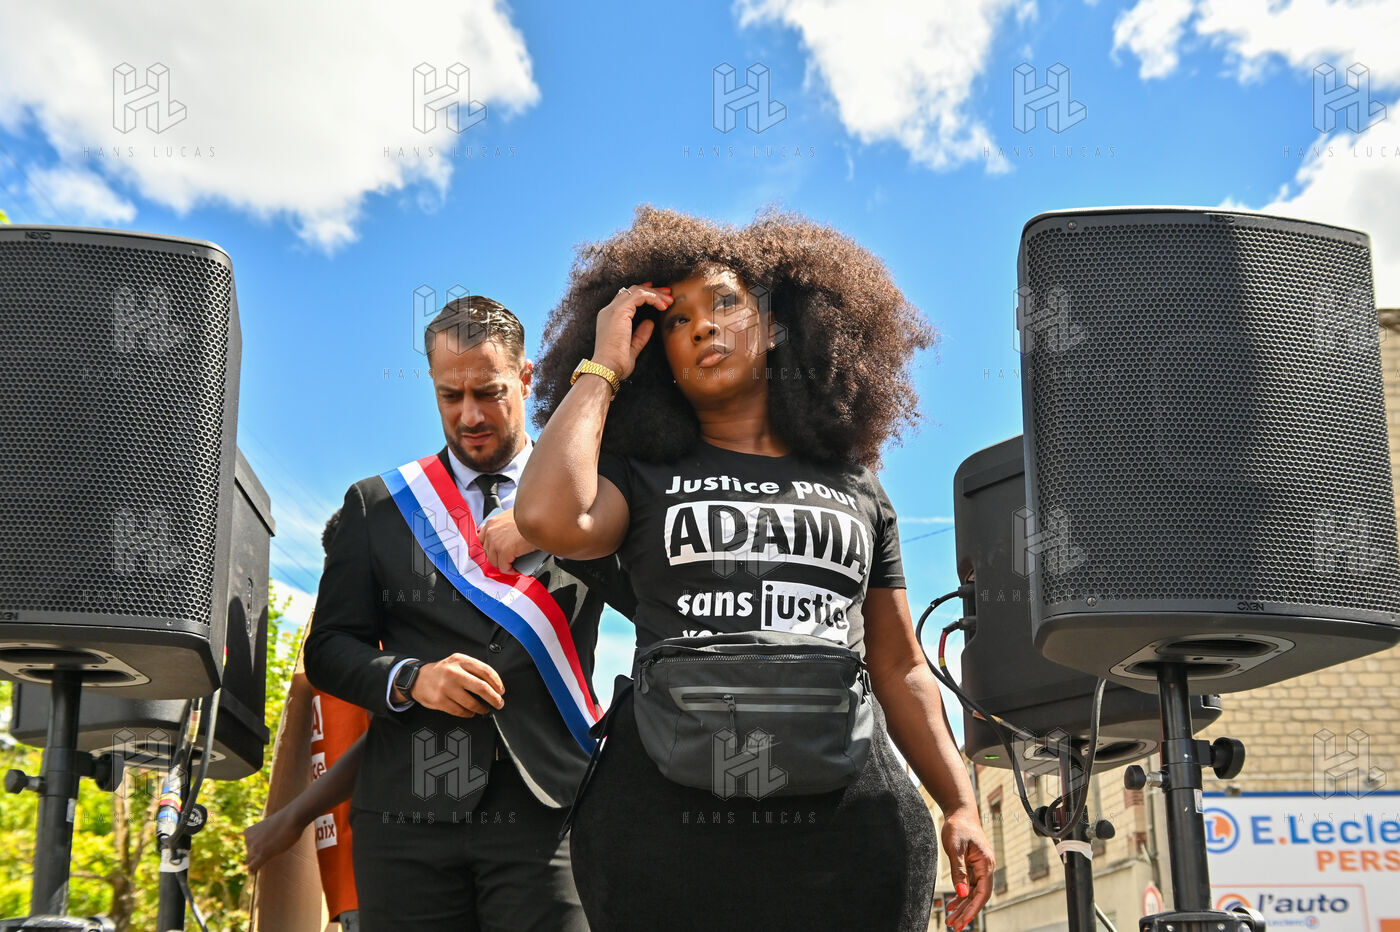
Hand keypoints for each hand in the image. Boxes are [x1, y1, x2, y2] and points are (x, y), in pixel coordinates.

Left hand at [243, 805, 304, 873]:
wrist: (291, 818)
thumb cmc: (285, 820)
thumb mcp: (270, 825)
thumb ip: (264, 835)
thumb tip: (265, 845)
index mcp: (247, 832)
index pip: (248, 846)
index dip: (258, 847)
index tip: (268, 844)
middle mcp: (248, 840)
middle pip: (249, 855)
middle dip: (257, 855)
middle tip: (272, 848)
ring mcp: (254, 848)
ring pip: (251, 861)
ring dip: (259, 860)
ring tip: (274, 851)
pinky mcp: (262, 855)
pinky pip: (252, 868)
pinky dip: (254, 871)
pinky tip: (258, 870)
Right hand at [409, 652, 504, 717]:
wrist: (418, 679)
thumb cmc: (442, 672)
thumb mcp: (457, 663)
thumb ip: (473, 670)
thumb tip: (495, 685)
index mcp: (460, 660)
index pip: (485, 671)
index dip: (497, 683)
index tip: (501, 691)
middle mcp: (453, 672)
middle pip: (481, 687)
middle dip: (494, 698)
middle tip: (499, 703)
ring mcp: (446, 687)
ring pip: (471, 702)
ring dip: (482, 708)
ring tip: (485, 709)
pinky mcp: (439, 700)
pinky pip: (460, 711)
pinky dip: (469, 714)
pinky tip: (471, 712)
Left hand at [479, 508, 533, 571]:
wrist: (539, 519)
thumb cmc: (531, 517)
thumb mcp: (513, 517)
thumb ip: (505, 526)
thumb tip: (507, 537)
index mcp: (492, 523)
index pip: (482, 540)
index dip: (491, 549)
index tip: (497, 554)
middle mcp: (490, 531)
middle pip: (487, 553)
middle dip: (497, 558)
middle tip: (506, 560)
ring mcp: (496, 542)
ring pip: (494, 562)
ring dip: (503, 565)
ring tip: (512, 565)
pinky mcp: (504, 551)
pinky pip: (504, 567)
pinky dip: (510, 570)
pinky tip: (516, 569)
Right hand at [591, 281, 672, 379]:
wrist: (608, 368)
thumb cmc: (617, 363)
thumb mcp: (632, 347)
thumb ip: (640, 335)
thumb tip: (650, 322)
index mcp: (610, 318)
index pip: (626, 299)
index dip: (643, 295)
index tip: (659, 297)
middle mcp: (609, 311)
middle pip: (632, 291)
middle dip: (652, 290)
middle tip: (668, 293)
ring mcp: (613, 309)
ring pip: (636, 290)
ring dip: (655, 293)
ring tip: (669, 300)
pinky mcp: (620, 311)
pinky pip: (640, 296)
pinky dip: (653, 298)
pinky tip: (663, 306)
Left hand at [941, 806, 994, 930]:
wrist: (960, 812)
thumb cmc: (958, 827)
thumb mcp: (955, 848)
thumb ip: (959, 871)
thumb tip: (962, 894)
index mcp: (986, 864)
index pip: (983, 893)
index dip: (973, 909)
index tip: (963, 921)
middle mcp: (985, 868)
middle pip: (978, 896)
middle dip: (966, 912)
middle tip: (954, 926)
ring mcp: (979, 868)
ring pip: (972, 892)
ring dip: (962, 906)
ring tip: (950, 919)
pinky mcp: (972, 867)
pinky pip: (968, 885)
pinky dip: (960, 895)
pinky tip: (951, 905)